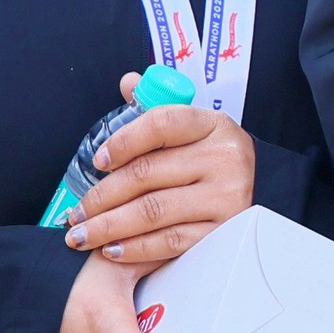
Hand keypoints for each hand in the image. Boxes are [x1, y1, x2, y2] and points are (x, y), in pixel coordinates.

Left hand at [61, 74, 255, 266]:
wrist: (257, 190)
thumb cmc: (212, 158)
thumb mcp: (193, 128)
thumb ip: (157, 107)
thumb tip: (128, 83)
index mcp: (212, 125)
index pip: (161, 124)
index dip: (123, 141)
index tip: (97, 161)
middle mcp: (223, 159)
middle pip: (147, 173)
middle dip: (102, 196)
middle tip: (76, 211)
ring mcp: (225, 197)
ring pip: (152, 211)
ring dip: (109, 226)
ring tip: (82, 234)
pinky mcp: (221, 232)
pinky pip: (169, 242)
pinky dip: (136, 248)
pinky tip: (112, 249)